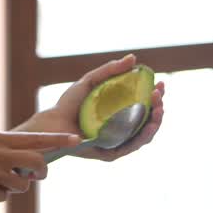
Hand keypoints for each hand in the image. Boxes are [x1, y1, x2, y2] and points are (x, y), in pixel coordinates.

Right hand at [0, 131, 80, 209]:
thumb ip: (5, 152)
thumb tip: (31, 164)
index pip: (35, 138)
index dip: (58, 139)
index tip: (78, 139)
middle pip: (37, 162)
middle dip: (41, 173)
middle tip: (36, 176)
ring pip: (23, 184)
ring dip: (12, 188)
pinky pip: (4, 197)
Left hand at [23, 53, 165, 160]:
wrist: (52, 123)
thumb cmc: (69, 104)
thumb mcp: (91, 81)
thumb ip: (110, 70)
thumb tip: (133, 58)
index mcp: (119, 114)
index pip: (143, 106)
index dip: (155, 96)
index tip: (160, 84)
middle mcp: (121, 129)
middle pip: (147, 121)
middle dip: (158, 108)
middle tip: (159, 95)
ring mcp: (116, 143)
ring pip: (143, 135)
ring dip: (155, 122)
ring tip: (159, 109)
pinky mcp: (110, 154)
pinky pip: (131, 147)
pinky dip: (143, 137)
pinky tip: (149, 125)